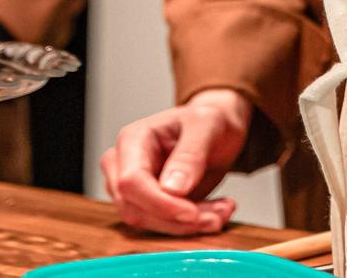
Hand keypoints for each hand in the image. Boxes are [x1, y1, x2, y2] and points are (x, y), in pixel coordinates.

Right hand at [100, 89, 251, 234]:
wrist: (218, 128)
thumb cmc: (209, 120)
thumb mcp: (207, 125)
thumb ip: (190, 154)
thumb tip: (172, 189)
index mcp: (132, 140)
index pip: (131, 182)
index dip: (160, 203)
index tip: (192, 213)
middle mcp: (124, 165)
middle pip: (135, 208)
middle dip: (177, 219)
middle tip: (218, 215)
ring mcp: (133, 188)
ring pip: (148, 222)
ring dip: (187, 226)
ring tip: (222, 211)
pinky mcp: (147, 205)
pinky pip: (161, 225)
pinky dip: (189, 226)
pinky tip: (215, 212)